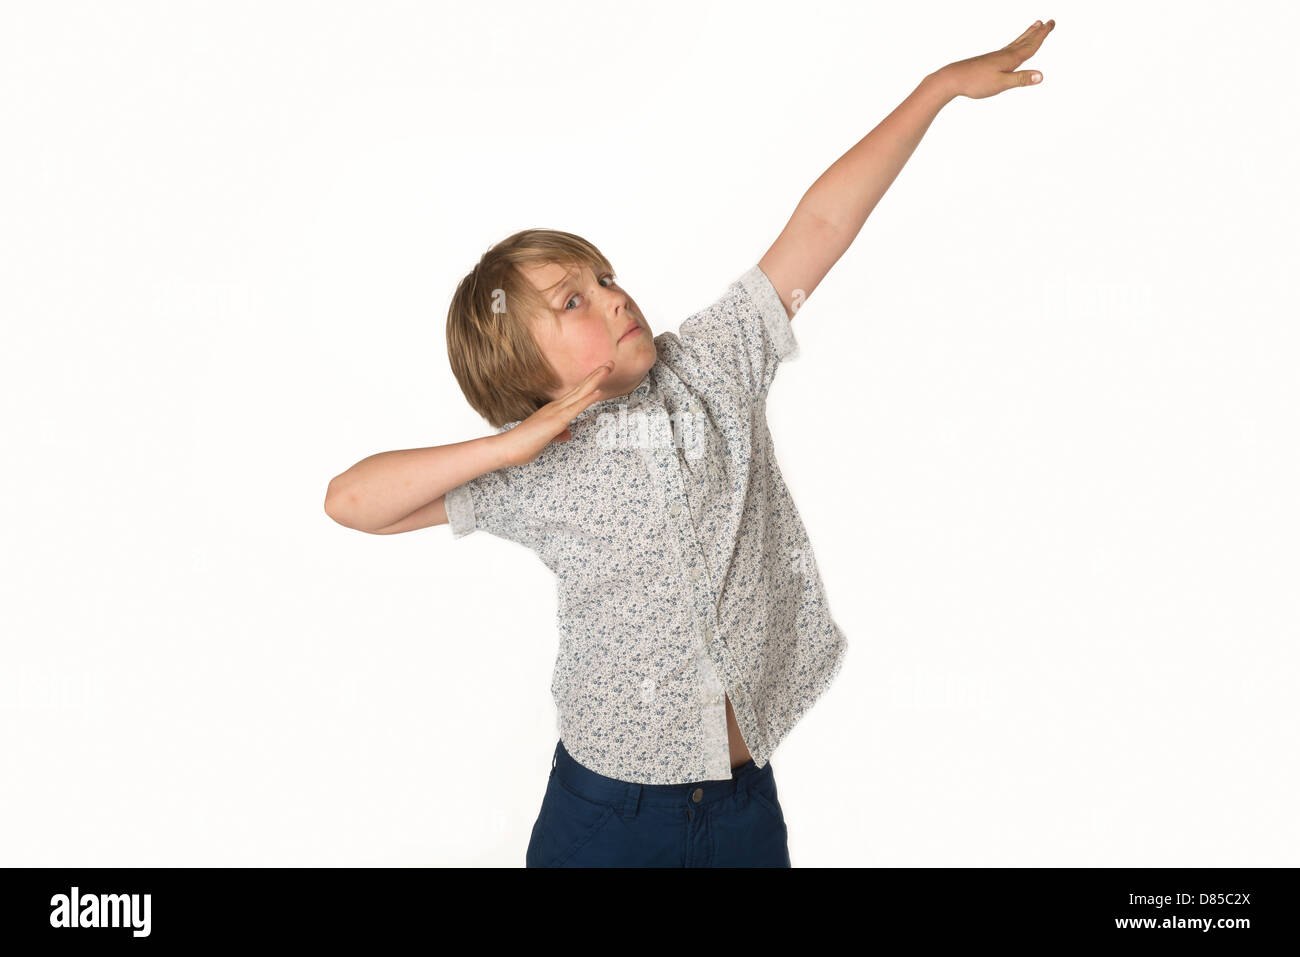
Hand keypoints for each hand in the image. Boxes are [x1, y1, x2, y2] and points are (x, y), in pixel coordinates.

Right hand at [497, 362, 614, 466]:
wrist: (508, 448)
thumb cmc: (525, 445)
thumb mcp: (546, 438)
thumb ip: (557, 434)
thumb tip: (568, 434)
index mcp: (554, 410)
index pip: (576, 395)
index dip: (590, 383)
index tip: (601, 373)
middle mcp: (556, 407)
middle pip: (580, 388)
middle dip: (596, 375)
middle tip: (610, 363)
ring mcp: (556, 412)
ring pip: (580, 393)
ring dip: (595, 380)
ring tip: (608, 368)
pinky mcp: (556, 421)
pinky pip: (575, 409)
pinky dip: (587, 399)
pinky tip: (598, 391)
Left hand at [934, 19, 1054, 99]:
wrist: (953, 79)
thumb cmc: (976, 82)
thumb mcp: (1001, 84)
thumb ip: (1021, 79)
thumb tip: (1041, 76)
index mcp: (1010, 59)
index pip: (1031, 45)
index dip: (1042, 35)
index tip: (1051, 23)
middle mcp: (1005, 55)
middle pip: (1026, 41)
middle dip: (1038, 32)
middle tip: (1049, 22)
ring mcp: (997, 57)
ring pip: (1017, 43)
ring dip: (1028, 35)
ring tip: (1035, 26)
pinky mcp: (990, 61)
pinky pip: (1008, 49)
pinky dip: (1016, 45)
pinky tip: (1013, 48)